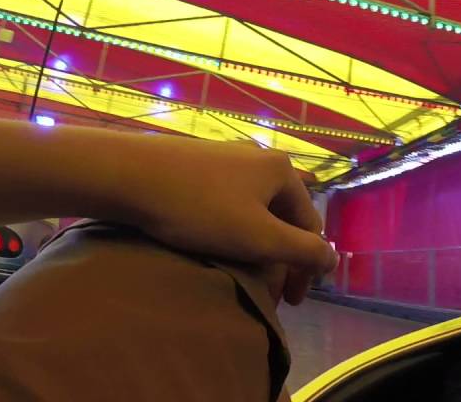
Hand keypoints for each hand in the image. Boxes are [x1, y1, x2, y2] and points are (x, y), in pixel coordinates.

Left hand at [113, 140, 335, 304]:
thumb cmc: (199, 209)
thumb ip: (302, 251)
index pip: (310, 226)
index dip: (305, 269)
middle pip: (282, 219)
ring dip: (253, 248)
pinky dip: (231, 230)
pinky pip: (228, 203)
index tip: (290, 303)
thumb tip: (333, 259)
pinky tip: (213, 246)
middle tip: (265, 295)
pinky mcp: (199, 165)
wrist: (127, 174)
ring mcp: (228, 159)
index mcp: (283, 171)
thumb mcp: (258, 238)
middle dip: (277, 260)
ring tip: (238, 274)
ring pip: (254, 212)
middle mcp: (261, 158)